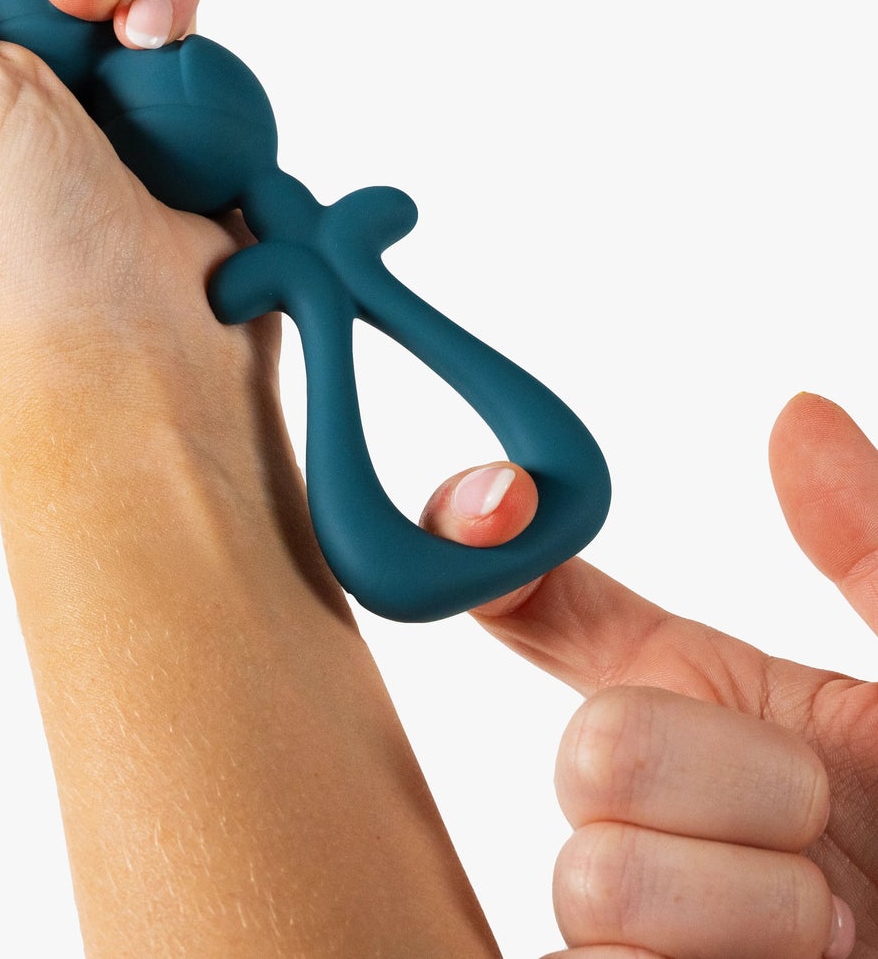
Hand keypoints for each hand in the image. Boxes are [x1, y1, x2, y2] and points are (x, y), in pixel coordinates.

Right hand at [420, 393, 871, 958]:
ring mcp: (637, 910)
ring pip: (597, 873)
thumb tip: (794, 412)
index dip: (481, 535)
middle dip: (735, 782)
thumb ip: (873, 545)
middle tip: (836, 819)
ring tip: (838, 929)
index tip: (503, 496)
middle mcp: (655, 793)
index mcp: (703, 696)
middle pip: (589, 746)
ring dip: (752, 905)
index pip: (539, 600)